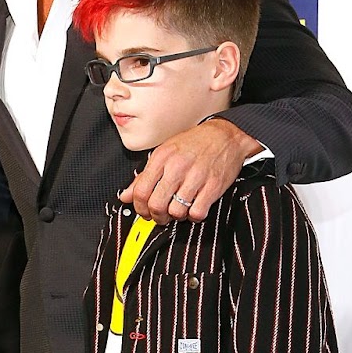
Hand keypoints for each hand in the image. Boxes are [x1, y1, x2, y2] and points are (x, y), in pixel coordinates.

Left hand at [120, 118, 261, 223]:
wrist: (226, 135)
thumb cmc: (195, 143)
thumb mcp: (165, 153)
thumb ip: (144, 176)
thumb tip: (126, 195)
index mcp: (162, 157)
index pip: (141, 191)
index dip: (139, 208)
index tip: (144, 211)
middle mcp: (178, 166)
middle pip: (156, 205)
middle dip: (156, 216)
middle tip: (161, 216)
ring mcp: (196, 176)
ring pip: (176, 212)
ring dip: (176, 217)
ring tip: (179, 209)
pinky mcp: (213, 186)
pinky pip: (197, 212)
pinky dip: (194, 216)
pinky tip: (194, 207)